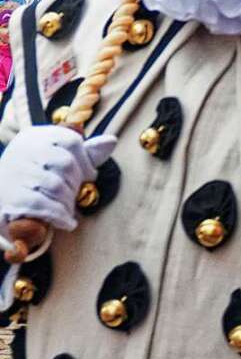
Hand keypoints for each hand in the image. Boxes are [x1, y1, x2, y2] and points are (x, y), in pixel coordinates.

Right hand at [0, 126, 116, 246]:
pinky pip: (41, 205)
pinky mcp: (9, 197)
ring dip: (68, 202)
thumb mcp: (58, 159)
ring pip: (55, 185)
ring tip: (69, 210)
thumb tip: (111, 141)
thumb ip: (86, 152)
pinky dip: (59, 215)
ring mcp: (13, 173)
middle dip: (76, 184)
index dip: (86, 161)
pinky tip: (67, 222)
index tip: (89, 176)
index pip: (71, 141)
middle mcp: (22, 150)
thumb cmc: (36, 176)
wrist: (1, 196)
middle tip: (75, 194)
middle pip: (65, 164)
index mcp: (35, 137)